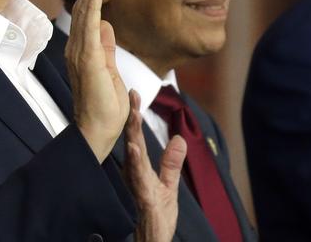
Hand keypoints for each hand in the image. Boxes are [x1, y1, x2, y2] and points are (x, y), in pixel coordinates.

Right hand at [65, 0, 127, 161]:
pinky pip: (89, 24)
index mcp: (85, 50)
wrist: (98, 132)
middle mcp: (78, 48)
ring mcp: (80, 52)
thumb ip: (107, 48)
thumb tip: (107, 25)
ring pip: (86, 11)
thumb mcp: (111, 70)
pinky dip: (93, 3)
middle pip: (86, 8)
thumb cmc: (105, 106)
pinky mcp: (87, 59)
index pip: (90, 15)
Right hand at [125, 90, 186, 241]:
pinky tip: (133, 148)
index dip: (135, 116)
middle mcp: (136, 174)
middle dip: (132, 117)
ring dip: (133, 134)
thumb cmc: (157, 216)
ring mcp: (139, 185)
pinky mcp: (145, 197)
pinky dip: (135, 161)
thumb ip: (171, 163)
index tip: (134, 94)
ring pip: (134, 156)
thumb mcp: (169, 186)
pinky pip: (139, 177)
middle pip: (133, 141)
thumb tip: (178, 139)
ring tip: (132, 116)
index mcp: (140, 169)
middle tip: (132, 94)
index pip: (137, 138)